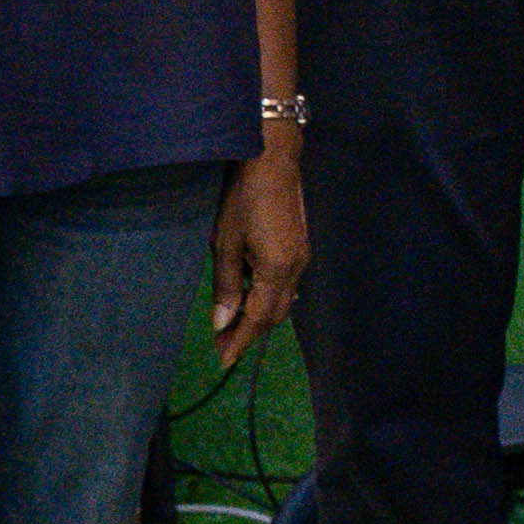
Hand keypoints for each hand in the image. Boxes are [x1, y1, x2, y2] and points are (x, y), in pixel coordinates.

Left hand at [212, 147, 307, 358]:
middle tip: (222, 345)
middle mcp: (296, 270)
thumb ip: (227, 285)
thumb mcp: (225, 243)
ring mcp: (302, 259)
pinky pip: (286, 287)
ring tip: (233, 325)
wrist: (273, 162)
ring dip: (258, 317)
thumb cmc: (243, 199)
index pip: (258, 318)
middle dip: (249, 333)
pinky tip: (250, 297)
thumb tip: (222, 323)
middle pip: (274, 315)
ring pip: (282, 302)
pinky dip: (267, 300)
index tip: (223, 361)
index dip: (240, 341)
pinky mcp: (300, 250)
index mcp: (276, 270)